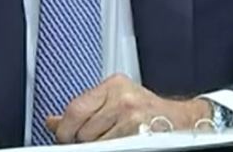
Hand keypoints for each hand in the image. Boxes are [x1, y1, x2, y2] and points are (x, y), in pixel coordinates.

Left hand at [45, 74, 210, 142]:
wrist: (180, 121)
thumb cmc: (147, 112)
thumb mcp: (113, 102)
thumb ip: (83, 111)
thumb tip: (52, 121)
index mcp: (113, 86)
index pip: (75, 109)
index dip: (65, 129)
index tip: (64, 137)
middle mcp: (123, 98)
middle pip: (83, 130)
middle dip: (84, 140)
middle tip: (97, 138)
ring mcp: (132, 117)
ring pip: (96, 143)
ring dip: (100, 145)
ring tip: (114, 139)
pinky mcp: (140, 134)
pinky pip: (112, 147)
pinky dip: (113, 147)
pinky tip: (123, 142)